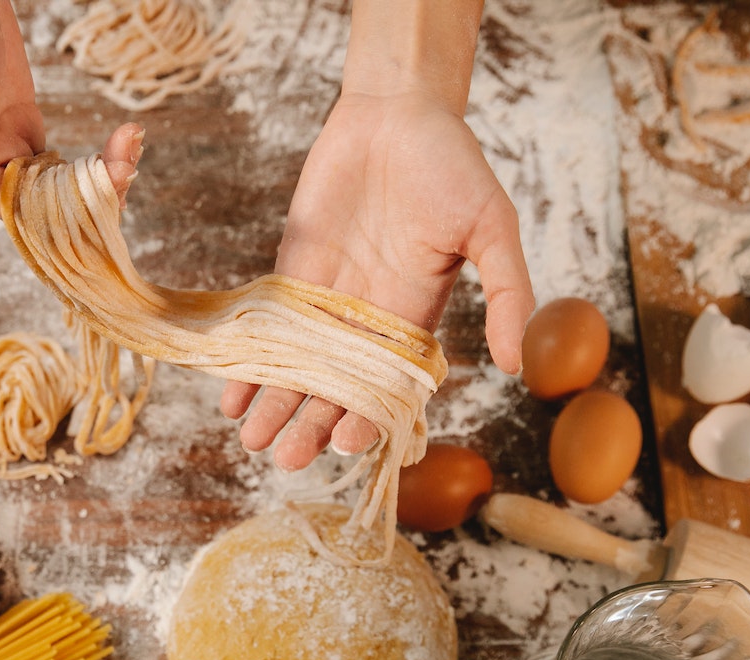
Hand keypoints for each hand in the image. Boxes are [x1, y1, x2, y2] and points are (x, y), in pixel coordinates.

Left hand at [220, 91, 533, 469]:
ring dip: (275, 405)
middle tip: (287, 458)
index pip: (389, 387)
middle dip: (312, 424)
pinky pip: (266, 329)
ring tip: (252, 440)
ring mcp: (325, 299)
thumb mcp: (492, 226)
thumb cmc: (452, 164)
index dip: (369, 417)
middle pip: (336, 389)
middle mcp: (367, 320)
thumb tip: (519, 365)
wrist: (395, 111)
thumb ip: (508, 291)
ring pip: (296, 368)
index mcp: (414, 318)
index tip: (347, 441)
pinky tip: (230, 394)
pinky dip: (250, 360)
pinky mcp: (290, 274)